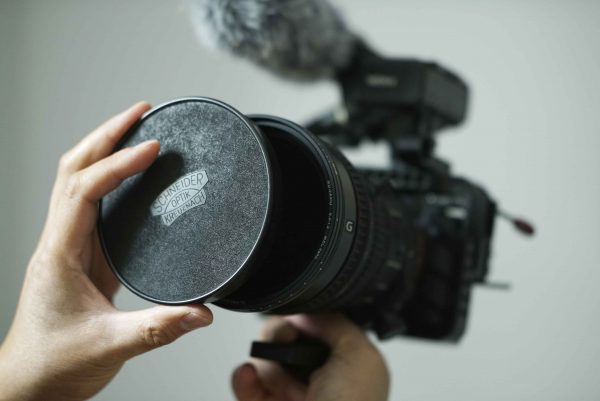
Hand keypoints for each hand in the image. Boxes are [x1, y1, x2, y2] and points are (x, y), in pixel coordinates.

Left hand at [0, 102, 212, 400]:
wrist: (30, 383)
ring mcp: (68, 245)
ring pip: (78, 179)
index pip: (83, 191)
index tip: (152, 148)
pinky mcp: (81, 254)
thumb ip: (159, 328)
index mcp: (59, 255)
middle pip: (73, 169)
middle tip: (141, 112)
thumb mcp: (110, 347)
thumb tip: (202, 310)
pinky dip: (112, 176)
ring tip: (138, 128)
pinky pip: (92, 201)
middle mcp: (59, 242)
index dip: (118, 165)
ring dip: (105, 148)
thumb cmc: (54, 364)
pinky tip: (134, 173)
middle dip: (107, 135)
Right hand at [232, 314, 388, 400]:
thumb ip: (336, 322)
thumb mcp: (360, 355)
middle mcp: (317, 377)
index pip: (314, 327)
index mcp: (344, 364)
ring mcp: (289, 394)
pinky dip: (243, 377)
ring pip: (264, 357)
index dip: (302, 319)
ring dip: (270, 365)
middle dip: (281, 337)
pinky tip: (248, 374)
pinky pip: (245, 382)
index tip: (298, 320)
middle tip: (289, 346)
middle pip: (284, 337)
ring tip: (286, 386)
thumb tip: (306, 312)